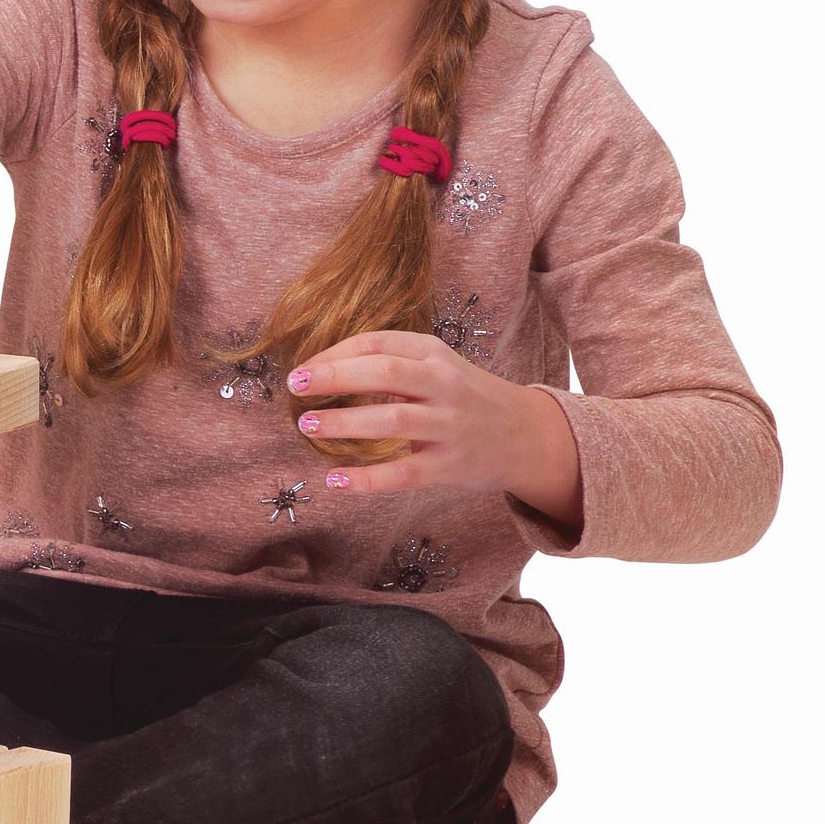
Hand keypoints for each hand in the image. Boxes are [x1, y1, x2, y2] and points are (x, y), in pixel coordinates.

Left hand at [287, 334, 581, 523]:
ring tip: (308, 425)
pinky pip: (404, 473)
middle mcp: (444, 385)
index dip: (333, 354)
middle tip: (296, 387)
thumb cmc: (465, 395)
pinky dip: (367, 479)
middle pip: (386, 373)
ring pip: (393, 421)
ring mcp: (450, 426)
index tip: (300, 369)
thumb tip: (320, 367)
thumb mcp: (437, 364)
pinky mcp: (451, 466)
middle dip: (336, 377)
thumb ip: (391, 361)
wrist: (528, 435)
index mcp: (434, 354)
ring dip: (345, 424)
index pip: (377, 343)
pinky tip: (335, 480)